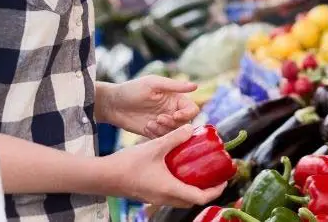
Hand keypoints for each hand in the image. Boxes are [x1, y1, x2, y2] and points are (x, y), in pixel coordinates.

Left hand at [100, 76, 198, 137]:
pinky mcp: (154, 133)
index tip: (175, 115)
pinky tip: (146, 127)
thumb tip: (196, 86)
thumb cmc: (132, 89)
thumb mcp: (153, 84)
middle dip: (174, 123)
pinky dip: (157, 135)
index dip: (187, 114)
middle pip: (185, 123)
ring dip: (165, 130)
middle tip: (159, 119)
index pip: (192, 109)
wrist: (112, 105)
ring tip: (151, 123)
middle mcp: (171, 111)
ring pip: (175, 133)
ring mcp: (163, 123)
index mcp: (174, 98)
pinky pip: (163, 139)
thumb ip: (174, 86)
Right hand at [108, 125, 226, 206]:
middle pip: (192, 199)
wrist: (104, 176)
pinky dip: (179, 185)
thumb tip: (191, 128)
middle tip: (213, 174)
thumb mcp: (154, 146)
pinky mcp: (149, 194)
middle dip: (206, 189)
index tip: (224, 179)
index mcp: (171, 189)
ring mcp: (156, 198)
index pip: (200, 197)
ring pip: (181, 197)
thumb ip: (174, 137)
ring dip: (192, 187)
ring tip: (197, 170)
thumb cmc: (128, 164)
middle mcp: (165, 197)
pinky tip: (176, 168)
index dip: (216, 190)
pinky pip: (170, 193)